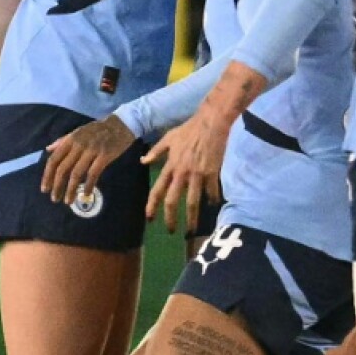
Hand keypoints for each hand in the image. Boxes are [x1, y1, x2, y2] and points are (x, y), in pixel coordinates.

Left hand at [40, 114, 136, 204]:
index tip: (44, 189)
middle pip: (63, 169)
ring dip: (70, 189)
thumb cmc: (99, 129)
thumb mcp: (78, 132)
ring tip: (68, 201)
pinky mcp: (104, 156)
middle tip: (54, 199)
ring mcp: (92, 150)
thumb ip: (63, 141)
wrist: (121, 124)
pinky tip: (86, 194)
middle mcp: (79, 145)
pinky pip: (93, 173)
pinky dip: (88, 185)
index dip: (47, 175)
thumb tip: (48, 149)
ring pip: (76, 173)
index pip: (54, 159)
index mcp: (71, 139)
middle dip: (57, 186)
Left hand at [141, 108, 231, 232]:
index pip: (158, 190)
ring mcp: (198, 174)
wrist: (210, 122)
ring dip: (192, 218)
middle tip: (171, 231)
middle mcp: (182, 173)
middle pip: (173, 201)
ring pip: (193, 202)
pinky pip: (211, 191)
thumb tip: (143, 161)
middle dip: (171, 218)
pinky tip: (212, 205)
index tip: (149, 219)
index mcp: (171, 165)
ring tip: (191, 230)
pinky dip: (212, 200)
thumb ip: (156, 152)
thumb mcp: (169, 138)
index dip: (152, 205)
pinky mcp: (212, 173)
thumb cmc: (189, 129)